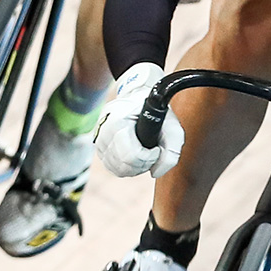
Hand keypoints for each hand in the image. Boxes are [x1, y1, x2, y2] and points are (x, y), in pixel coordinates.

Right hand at [95, 62, 183, 177]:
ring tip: (143, 153)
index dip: (148, 158)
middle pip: (123, 165)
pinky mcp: (97, 145)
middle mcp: (104, 130)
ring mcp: (98, 138)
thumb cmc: (156, 112)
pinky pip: (110, 166)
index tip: (156, 149)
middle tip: (151, 153)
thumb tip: (155, 173)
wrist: (137, 97)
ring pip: (116, 169)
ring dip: (134, 167)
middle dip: (142, 165)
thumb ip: (171, 153)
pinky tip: (133, 156)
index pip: (131, 156)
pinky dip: (124, 166)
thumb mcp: (173, 128)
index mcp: (119, 121)